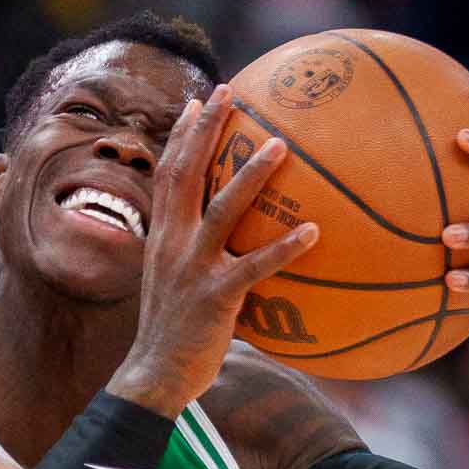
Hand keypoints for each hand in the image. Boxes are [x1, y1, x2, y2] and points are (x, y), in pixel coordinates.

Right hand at [108, 86, 318, 416]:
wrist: (153, 376)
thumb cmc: (173, 333)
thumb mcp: (175, 283)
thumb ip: (198, 255)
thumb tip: (234, 242)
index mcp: (162, 237)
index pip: (167, 173)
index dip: (182, 135)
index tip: (199, 101)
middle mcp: (172, 243)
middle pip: (186, 173)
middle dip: (206, 129)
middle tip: (230, 92)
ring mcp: (192, 268)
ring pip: (222, 210)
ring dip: (252, 175)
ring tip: (283, 146)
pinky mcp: (215, 297)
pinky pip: (256, 266)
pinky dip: (284, 248)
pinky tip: (314, 231)